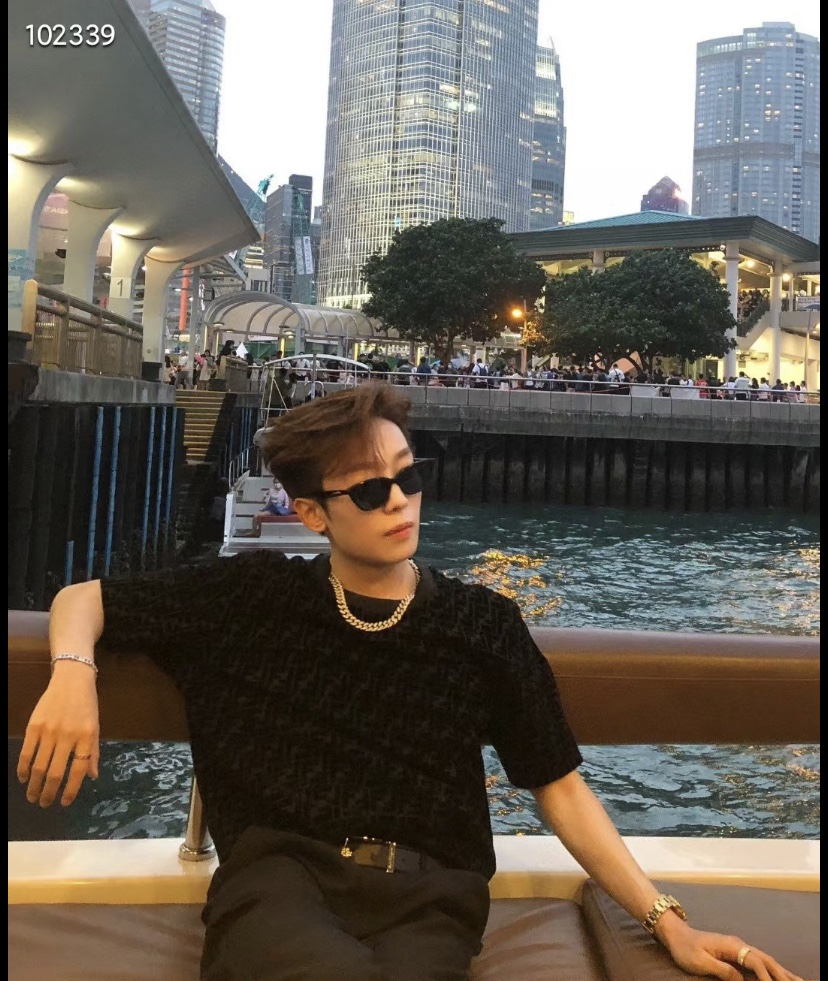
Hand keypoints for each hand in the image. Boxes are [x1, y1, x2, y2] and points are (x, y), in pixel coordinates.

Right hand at [16, 662, 99, 807]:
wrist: (72, 680)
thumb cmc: (86, 705)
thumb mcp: (96, 727)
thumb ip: (93, 752)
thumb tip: (92, 776)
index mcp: (87, 737)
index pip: (78, 770)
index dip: (71, 790)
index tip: (64, 803)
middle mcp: (68, 735)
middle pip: (55, 772)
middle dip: (48, 792)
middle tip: (44, 804)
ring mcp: (49, 730)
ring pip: (39, 766)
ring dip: (34, 785)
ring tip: (32, 796)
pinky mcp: (34, 726)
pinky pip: (27, 752)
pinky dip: (23, 768)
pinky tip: (23, 778)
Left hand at [658, 918, 803, 980]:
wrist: (676, 934)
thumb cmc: (685, 948)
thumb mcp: (700, 962)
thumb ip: (722, 970)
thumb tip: (741, 979)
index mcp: (731, 945)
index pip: (754, 961)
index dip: (766, 976)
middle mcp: (738, 944)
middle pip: (765, 959)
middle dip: (782, 973)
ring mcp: (738, 947)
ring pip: (765, 959)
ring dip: (781, 970)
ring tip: (797, 979)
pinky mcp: (735, 952)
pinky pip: (758, 960)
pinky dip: (771, 967)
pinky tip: (779, 973)